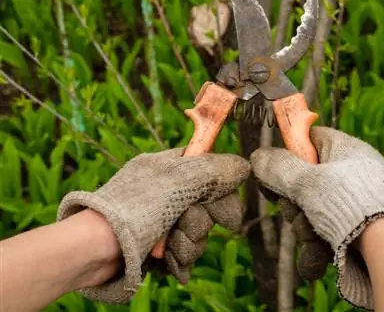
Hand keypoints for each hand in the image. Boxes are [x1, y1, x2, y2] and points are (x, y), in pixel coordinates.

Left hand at [57, 148, 249, 303]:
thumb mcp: (176, 182)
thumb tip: (243, 165)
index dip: (221, 196)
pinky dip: (177, 260)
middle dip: (199, 225)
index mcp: (170, 168)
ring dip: (187, 245)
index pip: (210, 174)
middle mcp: (167, 192)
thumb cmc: (131, 209)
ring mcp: (161, 220)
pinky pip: (182, 252)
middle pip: (207, 208)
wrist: (93, 250)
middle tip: (184, 229)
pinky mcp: (155, 245)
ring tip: (167, 249)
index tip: (227, 218)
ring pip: (197, 234)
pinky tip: (168, 264)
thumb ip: (213, 172)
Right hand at [251, 126, 383, 309]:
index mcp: (345, 147)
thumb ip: (278, 168)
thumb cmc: (346, 203)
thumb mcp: (304, 181)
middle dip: (294, 202)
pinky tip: (318, 253)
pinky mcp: (365, 222)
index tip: (272, 173)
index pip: (309, 139)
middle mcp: (354, 169)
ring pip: (317, 207)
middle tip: (293, 212)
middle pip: (308, 178)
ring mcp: (361, 197)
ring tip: (310, 235)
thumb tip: (257, 156)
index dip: (287, 154)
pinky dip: (321, 240)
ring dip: (305, 224)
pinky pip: (333, 226)